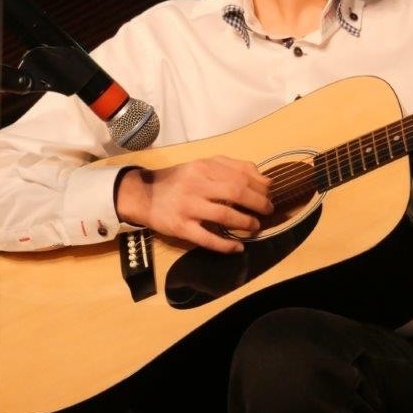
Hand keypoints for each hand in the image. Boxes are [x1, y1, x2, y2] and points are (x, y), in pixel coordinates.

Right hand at [115, 156, 272, 252]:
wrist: (143, 195)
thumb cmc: (179, 180)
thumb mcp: (203, 165)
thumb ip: (233, 167)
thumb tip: (265, 179)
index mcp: (204, 167)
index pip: (240, 174)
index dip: (260, 186)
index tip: (269, 194)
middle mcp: (196, 185)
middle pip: (236, 192)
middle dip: (258, 203)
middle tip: (268, 211)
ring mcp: (188, 207)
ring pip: (224, 215)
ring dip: (246, 222)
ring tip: (255, 226)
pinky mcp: (181, 228)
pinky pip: (207, 238)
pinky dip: (226, 245)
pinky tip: (238, 247)